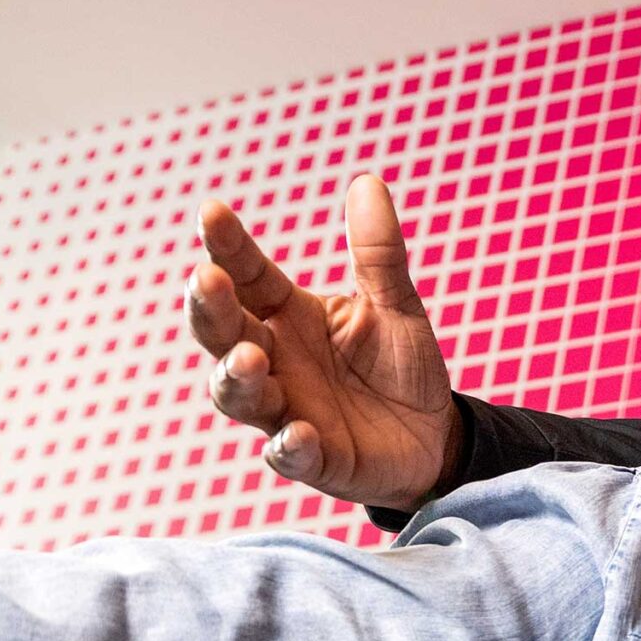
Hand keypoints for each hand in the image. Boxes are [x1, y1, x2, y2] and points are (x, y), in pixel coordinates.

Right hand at [190, 175, 461, 510]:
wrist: (435, 437)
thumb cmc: (401, 368)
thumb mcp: (397, 305)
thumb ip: (378, 253)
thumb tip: (368, 182)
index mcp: (286, 316)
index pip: (247, 275)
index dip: (227, 246)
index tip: (211, 211)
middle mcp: (272, 360)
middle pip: (221, 332)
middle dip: (209, 308)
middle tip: (206, 280)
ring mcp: (286, 410)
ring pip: (238, 395)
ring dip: (236, 376)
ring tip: (249, 357)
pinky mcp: (313, 459)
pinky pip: (289, 455)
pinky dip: (290, 446)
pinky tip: (299, 432)